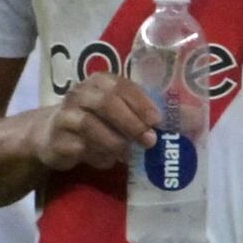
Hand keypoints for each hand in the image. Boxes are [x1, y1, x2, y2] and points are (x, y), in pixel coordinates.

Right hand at [25, 71, 159, 189]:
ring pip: (90, 125)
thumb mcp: (120, 111)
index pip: (121, 86)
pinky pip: (81, 148)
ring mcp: (65, 116)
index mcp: (100, 82)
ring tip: (129, 154)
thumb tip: (192, 119)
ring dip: (115, 142)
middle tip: (149, 141)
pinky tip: (109, 161)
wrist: (51, 134)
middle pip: (105, 103)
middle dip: (131, 122)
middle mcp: (80, 94)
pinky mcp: (56, 140)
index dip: (141, 102)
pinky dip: (99, 156)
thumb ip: (149, 114)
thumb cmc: (97, 120)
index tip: (157, 121)